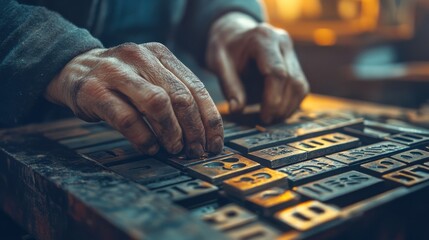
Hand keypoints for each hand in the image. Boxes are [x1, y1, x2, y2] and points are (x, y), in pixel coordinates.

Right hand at [45, 43, 222, 157]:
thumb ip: (174, 95)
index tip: (214, 143)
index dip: (209, 120)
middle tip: (195, 150)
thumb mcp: (150, 77)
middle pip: (180, 96)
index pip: (196, 87)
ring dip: (171, 133)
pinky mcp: (94, 90)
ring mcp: (116, 71)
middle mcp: (141, 58)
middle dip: (194, 130)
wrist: (74, 68)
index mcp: (160, 54)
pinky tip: (151, 147)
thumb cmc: (120, 80)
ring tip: (174, 149)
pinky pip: (127, 118)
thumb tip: (202, 133)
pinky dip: (144, 138)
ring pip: (157, 104)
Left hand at [206, 13, 308, 123]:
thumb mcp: (219, 64)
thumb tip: (237, 109)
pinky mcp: (294, 62)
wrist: (232, 35)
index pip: (277, 73)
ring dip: (288, 107)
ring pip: (301, 85)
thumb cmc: (225, 49)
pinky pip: (300, 87)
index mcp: (263, 38)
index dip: (273, 99)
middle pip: (293, 80)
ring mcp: (290, 51)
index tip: (264, 117)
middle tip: (266, 121)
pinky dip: (291, 103)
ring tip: (271, 118)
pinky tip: (276, 111)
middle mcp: (282, 42)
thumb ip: (230, 86)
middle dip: (281, 106)